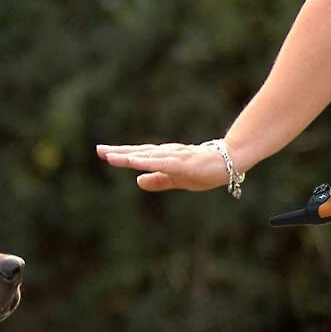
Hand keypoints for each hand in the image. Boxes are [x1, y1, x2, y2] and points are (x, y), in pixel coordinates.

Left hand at [95, 142, 228, 191]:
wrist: (231, 161)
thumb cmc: (205, 169)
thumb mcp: (176, 179)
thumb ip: (157, 180)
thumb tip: (137, 181)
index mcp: (164, 158)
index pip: (139, 155)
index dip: (121, 154)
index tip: (103, 152)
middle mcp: (167, 154)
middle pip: (139, 152)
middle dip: (118, 152)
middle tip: (99, 149)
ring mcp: (175, 158)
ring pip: (147, 157)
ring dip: (129, 156)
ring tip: (111, 156)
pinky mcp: (183, 164)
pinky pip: (162, 163)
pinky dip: (147, 162)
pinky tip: (134, 162)